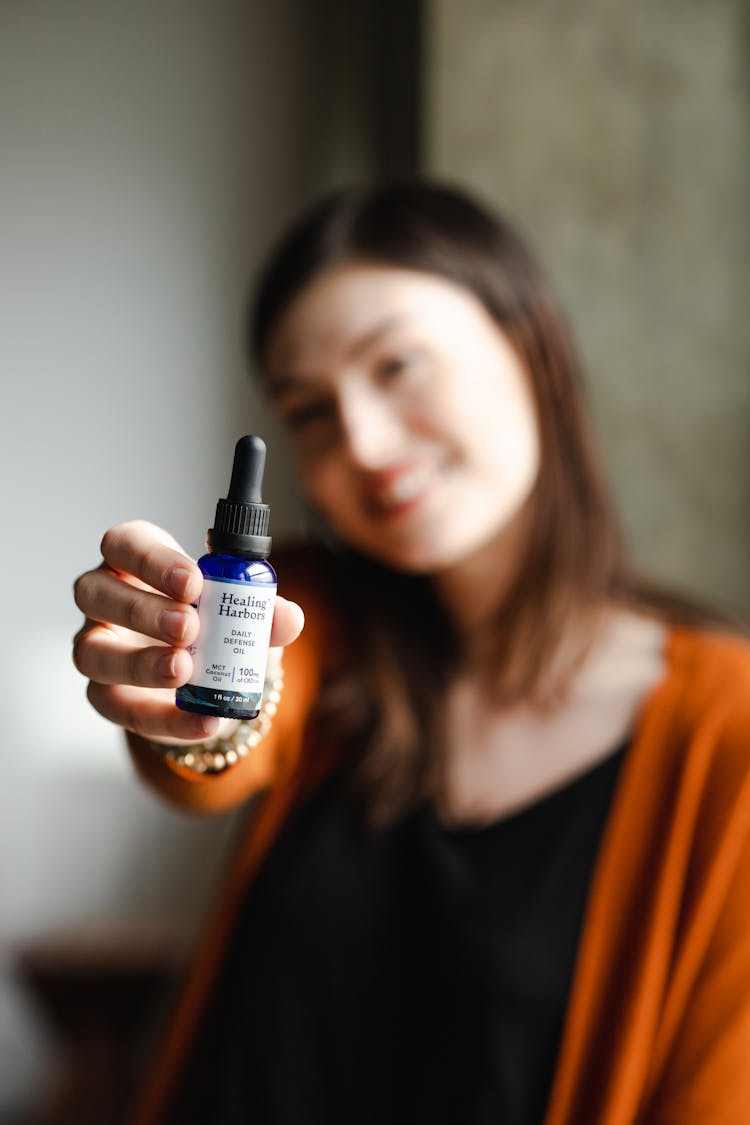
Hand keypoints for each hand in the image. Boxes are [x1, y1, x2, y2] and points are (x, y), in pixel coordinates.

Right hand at [73, 520, 303, 744]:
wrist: (212, 678)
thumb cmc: (216, 624)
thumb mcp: (244, 613)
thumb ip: (264, 612)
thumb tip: (288, 617)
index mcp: (134, 561)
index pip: (124, 544)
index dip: (152, 560)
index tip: (194, 582)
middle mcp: (104, 599)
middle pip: (96, 592)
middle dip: (144, 610)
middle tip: (190, 627)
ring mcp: (97, 647)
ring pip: (93, 653)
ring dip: (140, 663)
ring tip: (185, 670)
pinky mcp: (105, 695)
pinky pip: (121, 709)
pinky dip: (165, 719)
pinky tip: (203, 721)